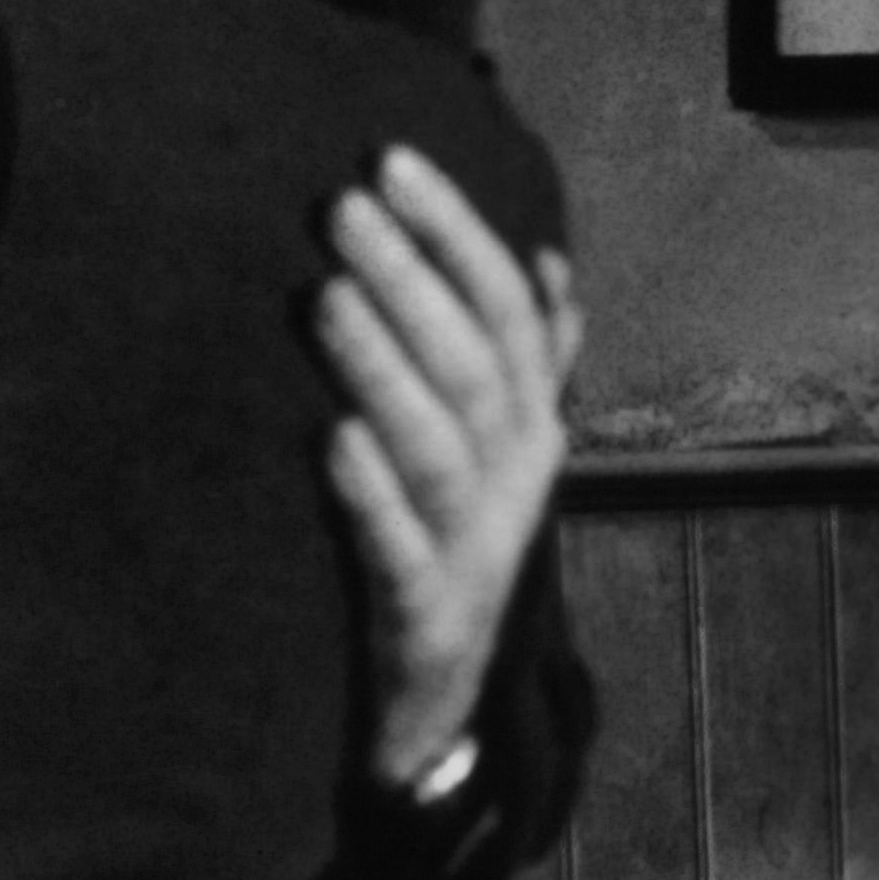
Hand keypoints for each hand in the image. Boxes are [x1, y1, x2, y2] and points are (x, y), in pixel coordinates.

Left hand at [322, 145, 577, 792]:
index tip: (390, 161)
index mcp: (531, 430)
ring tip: (327, 299)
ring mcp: (474, 550)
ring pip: (440, 446)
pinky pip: (401, 551)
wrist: (440, 718)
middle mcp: (515, 481)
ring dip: (385, 368)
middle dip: (412, 278)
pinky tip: (330, 440)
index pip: (510, 310)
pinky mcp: (424, 618)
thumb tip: (551, 262)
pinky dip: (369, 494)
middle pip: (474, 364)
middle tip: (341, 209)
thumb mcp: (496, 455)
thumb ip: (532, 362)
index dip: (456, 232)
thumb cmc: (452, 556)